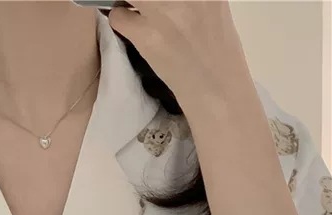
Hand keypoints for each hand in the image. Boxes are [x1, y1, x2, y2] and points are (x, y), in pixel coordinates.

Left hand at [108, 1, 253, 111]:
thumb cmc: (215, 47)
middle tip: (141, 4)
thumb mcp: (211, 4)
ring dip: (126, 0)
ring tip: (131, 7)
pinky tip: (130, 26)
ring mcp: (166, 12)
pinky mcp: (148, 37)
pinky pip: (119, 15)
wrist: (215, 86)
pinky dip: (119, 18)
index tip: (151, 1)